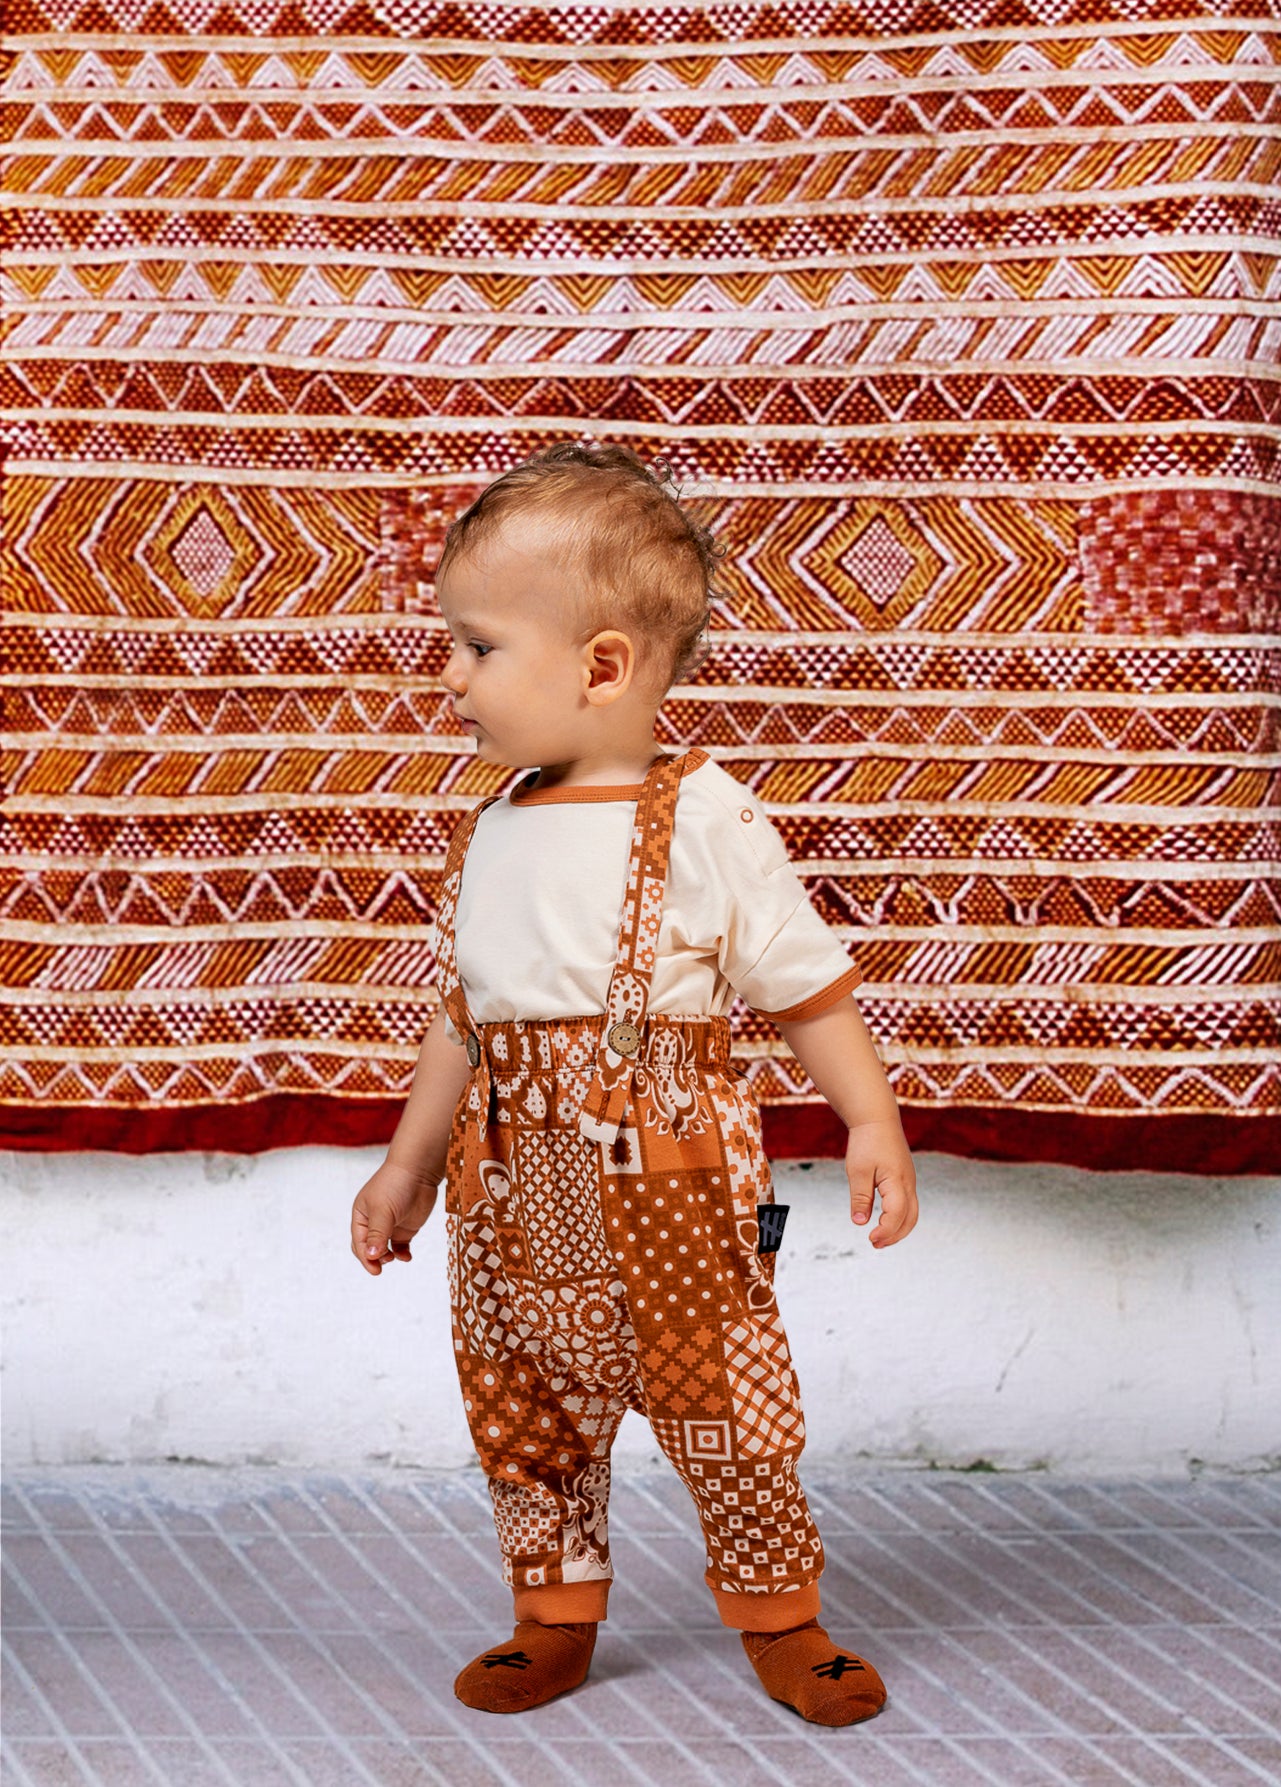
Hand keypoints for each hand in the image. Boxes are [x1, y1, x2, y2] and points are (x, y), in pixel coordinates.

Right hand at [350, 1158, 441, 1275]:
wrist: (419, 1170)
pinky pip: (400, 1247)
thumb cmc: (396, 1184)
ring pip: (384, 1250)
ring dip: (387, 1258)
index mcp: (361, 1216)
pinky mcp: (406, 1227)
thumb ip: (377, 1234)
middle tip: (382, 1267)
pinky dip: (401, 1254)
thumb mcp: (383, 1210)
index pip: (359, 1243)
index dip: (365, 1258)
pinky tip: (406, 1257)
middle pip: (369, 1249)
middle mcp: (373, 1223)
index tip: (375, 1269)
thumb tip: (371, 1255)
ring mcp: (390, 1226)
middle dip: (374, 1260)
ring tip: (394, 1257)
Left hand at [845, 1118, 917, 1248]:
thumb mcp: (858, 1171)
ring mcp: (909, 1181)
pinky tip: (883, 1221)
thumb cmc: (867, 1142)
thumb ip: (860, 1198)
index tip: (870, 1238)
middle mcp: (908, 1183)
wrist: (877, 1118)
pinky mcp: (905, 1178)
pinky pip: (908, 1204)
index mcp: (898, 1181)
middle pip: (910, 1218)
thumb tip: (860, 1222)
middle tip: (875, 1244)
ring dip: (898, 1229)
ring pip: (912, 1212)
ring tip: (879, 1238)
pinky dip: (899, 1217)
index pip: (897, 1215)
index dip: (885, 1231)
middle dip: (894, 1235)